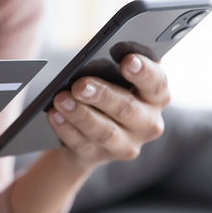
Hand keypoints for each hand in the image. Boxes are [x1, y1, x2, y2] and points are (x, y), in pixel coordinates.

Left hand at [47, 54, 169, 169]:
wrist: (91, 133)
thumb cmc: (107, 93)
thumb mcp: (116, 79)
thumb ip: (113, 67)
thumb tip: (95, 56)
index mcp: (156, 97)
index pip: (157, 83)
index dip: (144, 72)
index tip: (127, 61)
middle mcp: (148, 124)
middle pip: (127, 108)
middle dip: (102, 95)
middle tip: (79, 85)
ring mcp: (125, 144)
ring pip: (104, 131)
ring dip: (80, 114)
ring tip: (61, 99)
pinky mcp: (100, 156)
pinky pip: (81, 143)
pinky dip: (65, 128)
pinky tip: (54, 115)